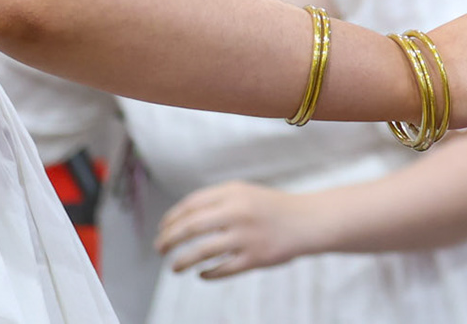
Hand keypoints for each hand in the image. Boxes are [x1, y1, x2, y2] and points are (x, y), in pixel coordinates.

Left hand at [156, 180, 321, 278]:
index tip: (162, 229)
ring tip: (174, 267)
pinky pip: (221, 269)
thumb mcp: (243, 193)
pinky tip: (201, 274)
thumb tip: (180, 219)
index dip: (170, 219)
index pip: (190, 205)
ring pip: (201, 252)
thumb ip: (215, 201)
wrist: (307, 220)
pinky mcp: (254, 258)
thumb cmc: (271, 208)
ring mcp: (246, 236)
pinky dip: (207, 273)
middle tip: (159, 249)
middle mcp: (237, 212)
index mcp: (232, 192)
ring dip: (182, 261)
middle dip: (169, 240)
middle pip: (190, 227)